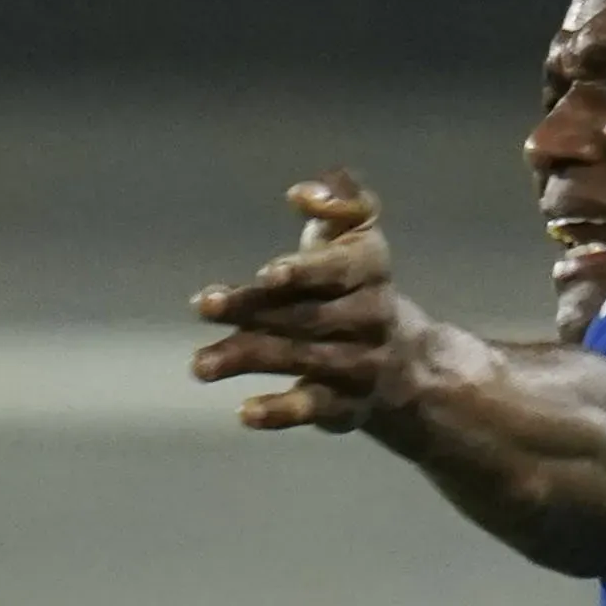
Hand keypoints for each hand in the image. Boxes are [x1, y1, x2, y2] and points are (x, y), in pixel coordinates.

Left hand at [191, 175, 425, 433]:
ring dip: (249, 358)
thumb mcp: (355, 233)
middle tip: (204, 306)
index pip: (338, 270)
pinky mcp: (345, 406)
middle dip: (253, 310)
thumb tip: (302, 194)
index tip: (266, 274)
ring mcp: (360, 364)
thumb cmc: (354, 284)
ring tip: (200, 364)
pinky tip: (244, 412)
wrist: (406, 362)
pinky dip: (281, 412)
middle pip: (306, 314)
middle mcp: (371, 317)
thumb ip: (338, 199)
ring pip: (303, 360)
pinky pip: (314, 408)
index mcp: (370, 268)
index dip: (305, 271)